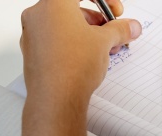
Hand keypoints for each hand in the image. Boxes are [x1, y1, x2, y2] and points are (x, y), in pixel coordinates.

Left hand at [20, 0, 141, 103]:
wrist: (56, 99)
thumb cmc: (72, 67)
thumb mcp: (104, 42)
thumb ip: (119, 29)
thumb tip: (129, 27)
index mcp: (55, 2)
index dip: (106, 0)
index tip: (115, 12)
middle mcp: (38, 13)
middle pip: (72, 5)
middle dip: (96, 17)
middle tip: (111, 29)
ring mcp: (31, 32)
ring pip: (62, 22)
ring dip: (85, 30)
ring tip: (103, 46)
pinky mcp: (31, 50)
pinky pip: (53, 37)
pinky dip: (71, 41)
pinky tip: (87, 55)